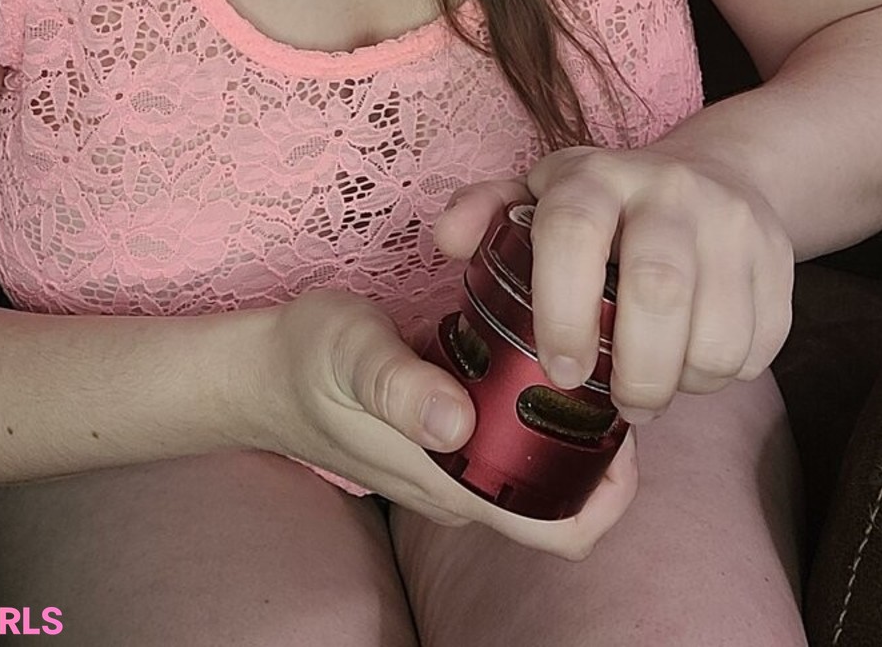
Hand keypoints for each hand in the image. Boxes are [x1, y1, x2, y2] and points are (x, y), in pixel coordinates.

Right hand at [248, 287, 637, 557]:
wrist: (258, 371)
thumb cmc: (306, 359)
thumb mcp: (351, 355)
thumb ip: (399, 386)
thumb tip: (456, 422)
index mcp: (449, 483)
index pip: (558, 531)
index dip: (609, 494)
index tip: (622, 425)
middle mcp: (459, 487)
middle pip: (561, 499)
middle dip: (599, 448)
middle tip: (609, 370)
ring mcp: (450, 465)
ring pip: (535, 469)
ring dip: (566, 427)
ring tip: (579, 355)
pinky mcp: (441, 436)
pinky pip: (505, 442)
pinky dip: (529, 408)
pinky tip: (528, 351)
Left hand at [433, 150, 795, 422]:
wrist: (717, 173)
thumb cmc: (606, 205)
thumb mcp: (538, 194)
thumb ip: (483, 214)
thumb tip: (447, 242)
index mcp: (595, 175)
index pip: (574, 230)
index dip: (563, 307)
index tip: (560, 369)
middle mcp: (668, 189)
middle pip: (658, 288)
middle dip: (634, 367)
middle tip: (619, 401)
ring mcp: (731, 222)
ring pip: (715, 331)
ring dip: (682, 382)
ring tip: (654, 385)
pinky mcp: (779, 261)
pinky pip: (758, 345)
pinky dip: (723, 375)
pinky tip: (694, 362)